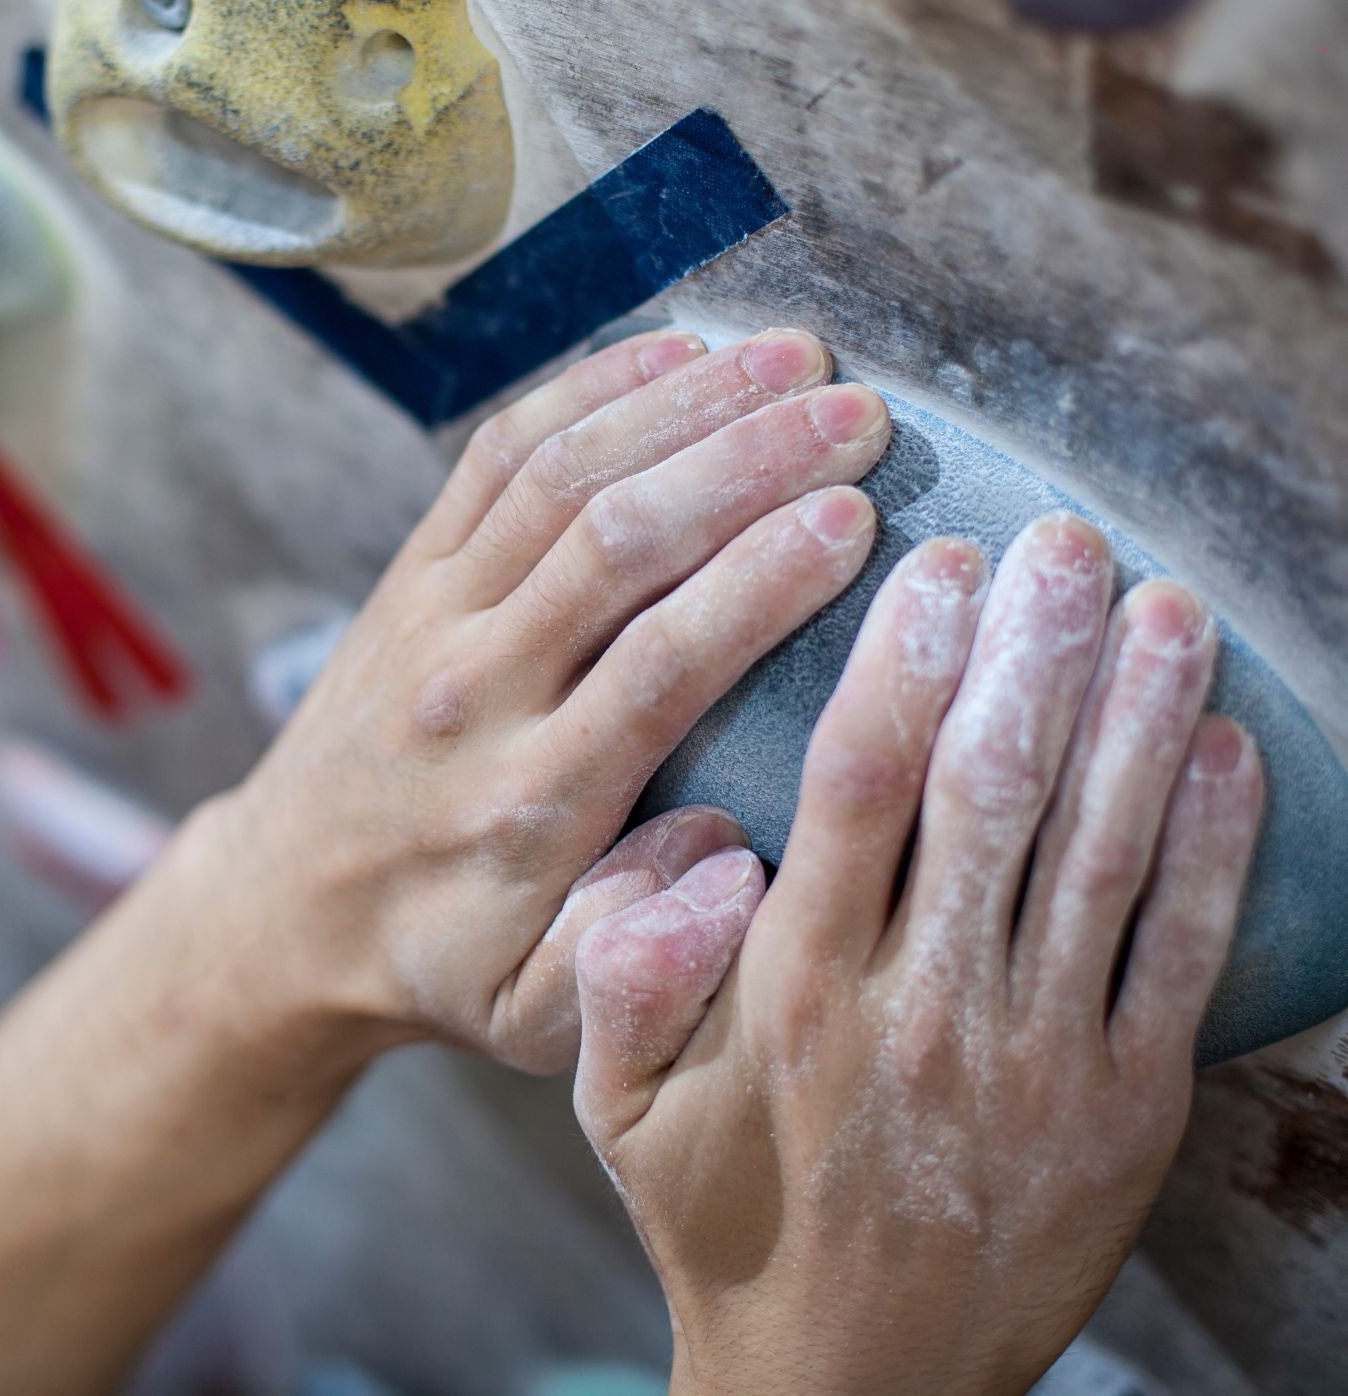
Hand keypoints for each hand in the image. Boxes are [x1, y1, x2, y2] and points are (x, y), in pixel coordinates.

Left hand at [224, 327, 890, 1069]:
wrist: (284, 908)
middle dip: (747, 462)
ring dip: (683, 403)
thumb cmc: (437, 959)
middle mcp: (475, 691)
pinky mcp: (411, 571)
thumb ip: (639, 949)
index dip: (762, 579)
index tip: (856, 520)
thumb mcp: (535, 1015)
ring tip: (793, 356)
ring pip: (561, 474)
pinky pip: (496, 455)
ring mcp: (434, 616)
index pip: (660, 663)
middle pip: (617, 541)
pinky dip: (586, 389)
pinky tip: (674, 349)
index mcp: (529, 802)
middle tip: (856, 414)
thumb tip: (739, 848)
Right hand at [573, 515, 1263, 1395]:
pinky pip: (1182, 954)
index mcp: (799, 985)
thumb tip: (690, 854)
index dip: (905, 658)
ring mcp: (1039, 1057)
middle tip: (1065, 542)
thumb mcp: (621, 1110)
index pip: (862, 783)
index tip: (936, 563)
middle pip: (996, 790)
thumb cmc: (728, 1219)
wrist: (851, 1385)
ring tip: (1165, 605)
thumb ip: (624, 976)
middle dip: (1036, 649)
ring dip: (1141, 716)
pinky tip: (1232, 748)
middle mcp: (924, 1003)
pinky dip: (1217, 845)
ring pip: (1104, 850)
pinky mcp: (1125, 1108)